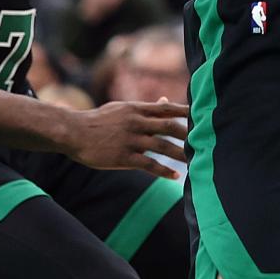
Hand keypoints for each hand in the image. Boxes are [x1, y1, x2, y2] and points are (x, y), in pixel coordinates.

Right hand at [67, 99, 188, 178]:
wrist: (75, 132)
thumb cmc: (100, 120)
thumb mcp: (122, 109)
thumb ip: (144, 108)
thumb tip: (165, 102)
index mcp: (136, 108)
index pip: (166, 108)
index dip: (184, 111)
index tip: (200, 115)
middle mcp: (136, 122)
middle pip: (168, 126)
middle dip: (188, 133)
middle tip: (204, 140)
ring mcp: (130, 140)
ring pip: (162, 146)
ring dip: (180, 154)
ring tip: (195, 161)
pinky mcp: (124, 157)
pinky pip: (149, 165)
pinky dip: (164, 171)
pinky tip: (175, 176)